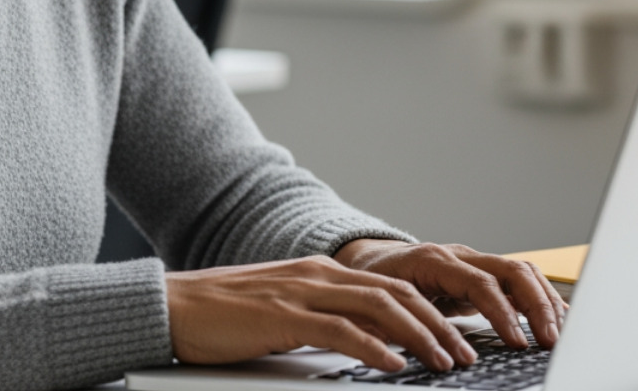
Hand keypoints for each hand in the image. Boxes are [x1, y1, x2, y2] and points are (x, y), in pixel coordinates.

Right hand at [165, 255, 479, 372]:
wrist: (173, 306)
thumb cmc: (223, 316)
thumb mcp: (283, 313)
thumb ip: (322, 321)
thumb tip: (364, 345)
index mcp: (320, 273)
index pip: (391, 287)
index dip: (430, 311)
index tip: (456, 338)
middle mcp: (318, 275)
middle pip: (396, 294)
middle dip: (438, 324)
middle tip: (465, 354)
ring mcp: (302, 292)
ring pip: (379, 307)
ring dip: (419, 336)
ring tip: (444, 362)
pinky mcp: (284, 316)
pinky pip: (340, 330)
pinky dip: (374, 347)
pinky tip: (394, 365)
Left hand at [332, 239, 566, 349]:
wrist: (367, 259)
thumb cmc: (371, 282)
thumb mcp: (380, 304)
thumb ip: (403, 324)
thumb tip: (427, 352)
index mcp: (434, 260)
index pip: (481, 283)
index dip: (502, 313)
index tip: (517, 342)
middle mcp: (459, 256)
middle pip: (511, 270)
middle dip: (536, 305)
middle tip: (550, 340)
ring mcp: (472, 261)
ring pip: (520, 271)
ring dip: (544, 301)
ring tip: (560, 333)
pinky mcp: (480, 273)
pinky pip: (517, 280)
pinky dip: (539, 297)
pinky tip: (554, 318)